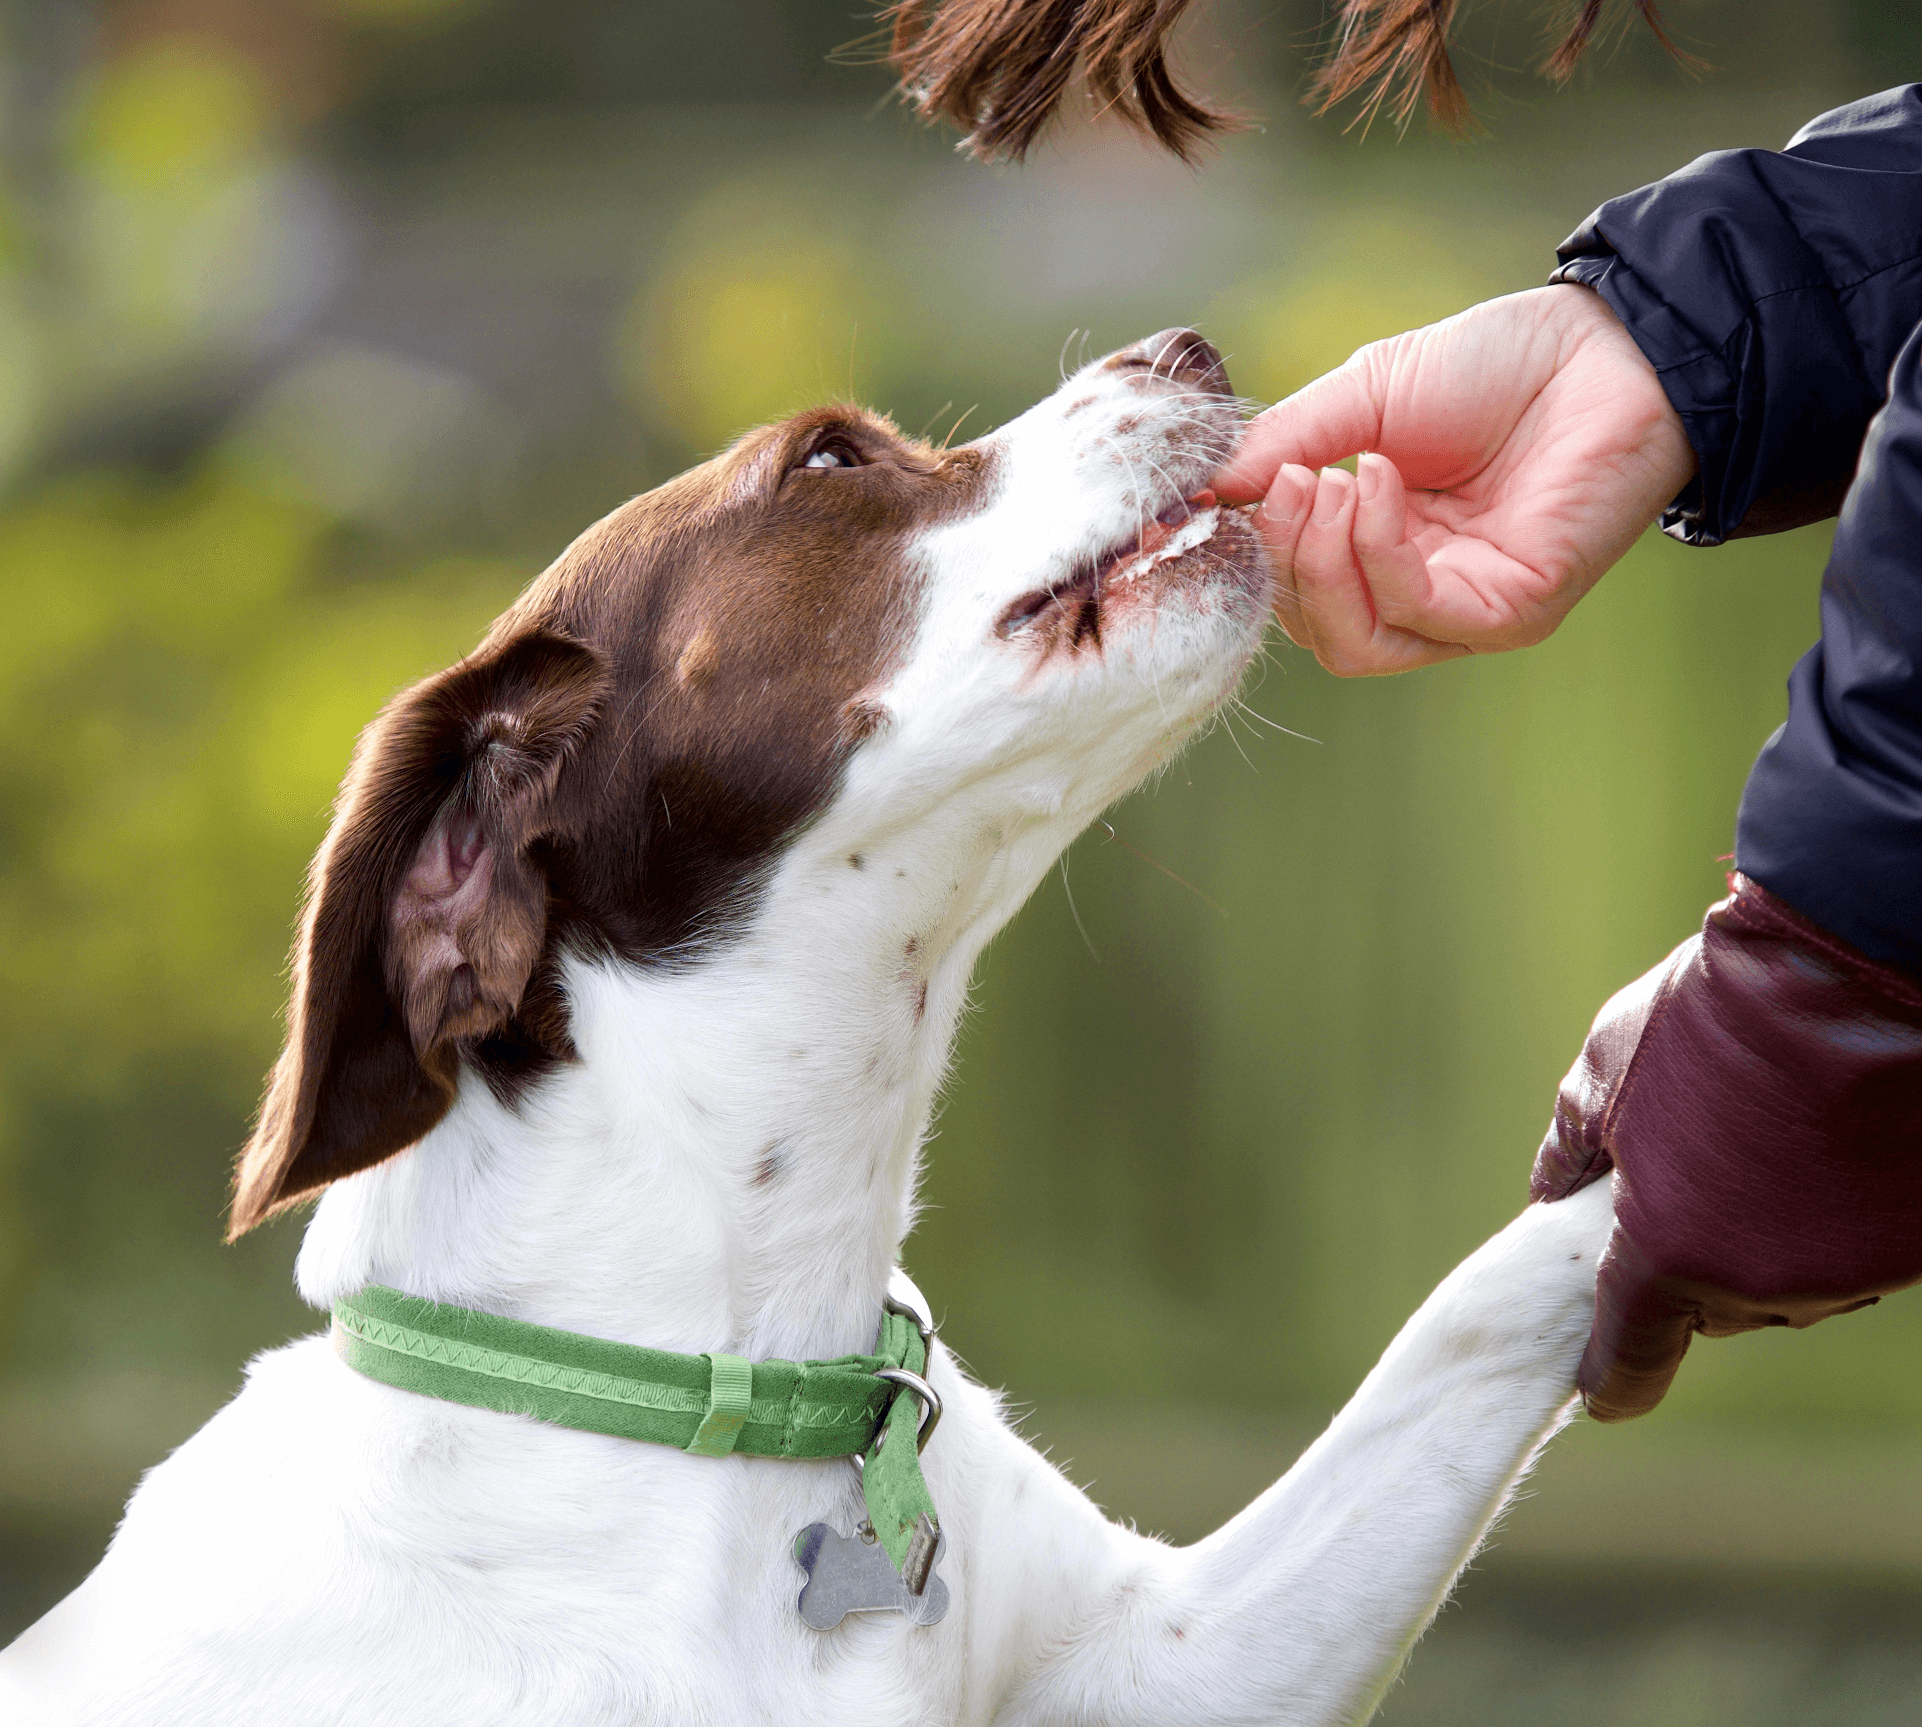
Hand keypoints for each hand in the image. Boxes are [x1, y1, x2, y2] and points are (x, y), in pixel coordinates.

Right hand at [1216, 285, 1696, 674]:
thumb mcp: (1362, 397)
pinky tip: (1377, 478)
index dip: (1251, 551)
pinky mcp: (1511, 614)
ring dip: (1321, 564)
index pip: (1294, 590)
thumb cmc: (1496, 367)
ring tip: (1325, 482)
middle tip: (1281, 481)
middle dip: (1282, 556)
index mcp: (1380, 549)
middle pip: (1313, 628)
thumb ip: (1286, 446)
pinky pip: (1413, 611)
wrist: (1606, 345)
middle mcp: (1420, 594)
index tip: (1222, 492)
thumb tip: (1203, 490)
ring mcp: (1464, 612)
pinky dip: (1377, 549)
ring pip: (1351, 642)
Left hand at [1531, 875, 1921, 1421]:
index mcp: (1669, 1259)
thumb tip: (1546, 1191)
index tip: (1599, 1388)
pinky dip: (1828, 1219)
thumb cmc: (1711, 1022)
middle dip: (1690, 1262)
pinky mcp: (1910, 1247)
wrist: (1847, 973)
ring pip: (1786, 1282)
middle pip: (1712, 1308)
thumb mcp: (1604, 1074)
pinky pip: (1849, 1252)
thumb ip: (1569, 1151)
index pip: (1630, 1359)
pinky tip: (1818, 1146)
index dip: (1609, 1376)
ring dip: (1764, 1238)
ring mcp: (1846, 1273)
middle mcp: (1762, 1289)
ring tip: (1755, 1145)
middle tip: (1682, 1183)